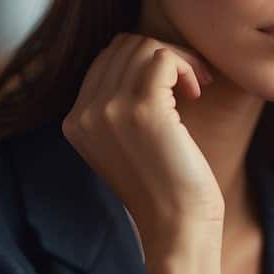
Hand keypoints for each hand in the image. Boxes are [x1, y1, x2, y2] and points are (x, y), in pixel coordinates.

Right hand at [61, 33, 222, 246]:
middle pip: (122, 47)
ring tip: (196, 85)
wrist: (176, 228)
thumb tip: (143, 54)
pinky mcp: (142, 110)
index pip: (105, 59)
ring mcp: (109, 110)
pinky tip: (198, 90)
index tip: (173, 85)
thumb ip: (117, 104)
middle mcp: (84, 113)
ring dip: (178, 59)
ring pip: (143, 46)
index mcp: (75, 121)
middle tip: (190, 82)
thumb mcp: (125, 142)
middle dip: (162, 55)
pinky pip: (163, 57)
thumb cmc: (164, 186)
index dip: (143, 61)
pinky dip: (187, 65)